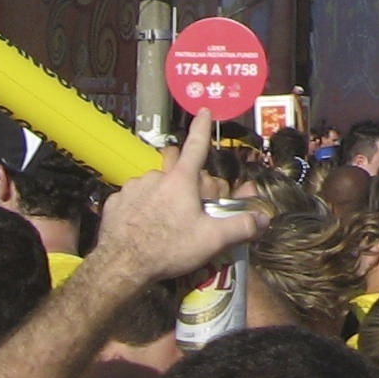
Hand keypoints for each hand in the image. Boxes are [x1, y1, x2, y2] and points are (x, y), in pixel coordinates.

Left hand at [96, 121, 254, 287]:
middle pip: (175, 173)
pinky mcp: (114, 203)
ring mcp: (132, 188)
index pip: (196, 146)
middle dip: (181, 184)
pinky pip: (131, 200)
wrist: (121, 266)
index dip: (202, 127)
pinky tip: (141, 228)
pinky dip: (138, 209)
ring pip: (152, 186)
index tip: (204, 110)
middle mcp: (155, 177)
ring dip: (159, 198)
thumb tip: (264, 219)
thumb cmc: (168, 248)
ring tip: (162, 224)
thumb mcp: (212, 240)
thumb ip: (241, 227)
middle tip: (185, 210)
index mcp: (180, 180)